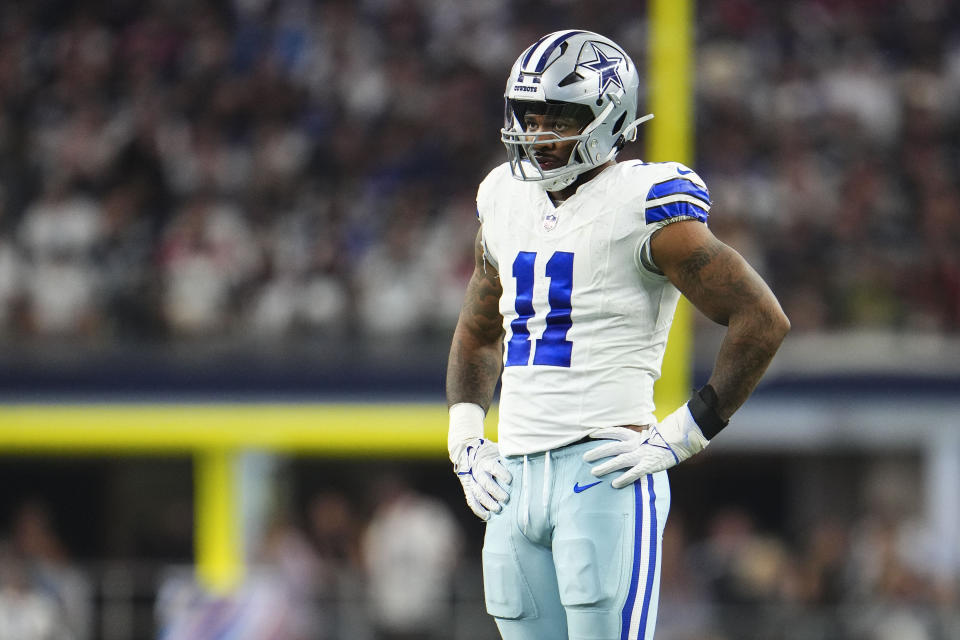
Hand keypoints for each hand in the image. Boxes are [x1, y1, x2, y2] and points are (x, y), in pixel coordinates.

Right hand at [453, 438, 511, 519]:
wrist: (467, 451)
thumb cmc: (489, 453)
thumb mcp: (497, 451)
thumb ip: (507, 457)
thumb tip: (526, 460)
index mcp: (486, 461)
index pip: (493, 467)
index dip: (501, 474)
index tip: (510, 480)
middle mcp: (477, 471)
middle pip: (486, 483)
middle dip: (496, 492)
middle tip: (506, 499)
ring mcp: (472, 480)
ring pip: (478, 493)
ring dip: (488, 502)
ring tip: (498, 509)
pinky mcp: (468, 488)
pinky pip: (471, 500)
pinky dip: (478, 510)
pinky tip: (487, 516)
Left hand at [582, 405, 709, 488]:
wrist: (680, 440)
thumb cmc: (665, 439)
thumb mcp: (649, 436)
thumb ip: (638, 439)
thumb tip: (629, 443)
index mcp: (635, 435)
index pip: (615, 432)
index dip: (603, 433)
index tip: (591, 434)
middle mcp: (635, 444)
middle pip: (612, 447)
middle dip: (597, 452)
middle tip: (585, 457)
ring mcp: (641, 454)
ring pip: (619, 460)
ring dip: (605, 466)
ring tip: (594, 472)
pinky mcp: (648, 465)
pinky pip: (633, 473)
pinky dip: (624, 478)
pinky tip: (614, 484)